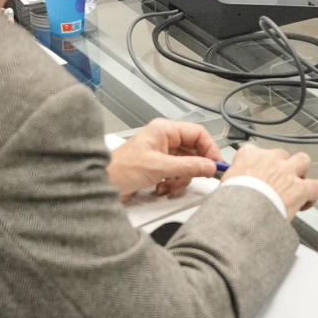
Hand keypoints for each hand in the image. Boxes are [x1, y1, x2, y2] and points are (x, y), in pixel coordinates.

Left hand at [107, 119, 221, 199]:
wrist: (102, 183)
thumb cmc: (120, 169)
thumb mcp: (159, 167)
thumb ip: (188, 166)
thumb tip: (209, 166)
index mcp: (164, 130)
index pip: (197, 133)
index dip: (209, 148)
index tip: (215, 164)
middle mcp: (163, 139)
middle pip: (193, 151)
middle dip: (192, 168)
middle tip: (192, 178)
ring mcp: (161, 153)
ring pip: (186, 164)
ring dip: (181, 178)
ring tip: (170, 185)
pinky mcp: (157, 167)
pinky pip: (176, 173)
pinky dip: (173, 183)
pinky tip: (162, 187)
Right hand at [223, 143, 317, 219]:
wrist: (243, 213)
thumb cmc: (232, 201)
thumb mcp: (224, 185)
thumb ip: (231, 180)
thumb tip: (227, 188)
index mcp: (249, 156)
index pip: (254, 151)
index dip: (258, 163)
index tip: (256, 172)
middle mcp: (270, 159)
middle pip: (281, 155)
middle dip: (281, 166)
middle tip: (277, 181)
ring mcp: (287, 172)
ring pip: (303, 160)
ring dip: (301, 171)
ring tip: (296, 184)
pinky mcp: (300, 188)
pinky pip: (315, 186)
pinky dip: (313, 193)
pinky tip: (306, 201)